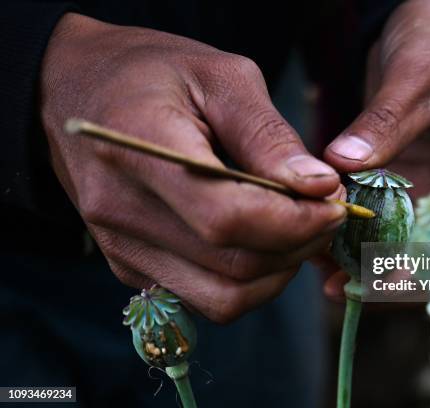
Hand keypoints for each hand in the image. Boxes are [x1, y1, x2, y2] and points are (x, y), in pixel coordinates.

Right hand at [41, 13, 344, 322]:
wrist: (76, 92)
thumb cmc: (153, 74)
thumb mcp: (221, 78)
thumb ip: (269, 136)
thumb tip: (320, 188)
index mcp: (138, 146)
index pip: (227, 218)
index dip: (295, 221)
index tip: (334, 202)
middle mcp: (121, 210)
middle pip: (234, 266)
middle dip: (300, 245)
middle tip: (327, 210)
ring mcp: (121, 246)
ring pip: (225, 298)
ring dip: (279, 271)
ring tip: (298, 228)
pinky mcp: (129, 265)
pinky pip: (205, 298)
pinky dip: (248, 280)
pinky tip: (261, 240)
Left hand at [321, 0, 429, 298]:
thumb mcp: (417, 74)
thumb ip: (385, 122)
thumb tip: (342, 166)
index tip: (386, 271)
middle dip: (397, 271)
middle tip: (349, 287)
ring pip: (414, 243)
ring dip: (374, 262)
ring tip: (331, 280)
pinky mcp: (417, 184)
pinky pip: (391, 221)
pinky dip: (362, 237)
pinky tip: (328, 251)